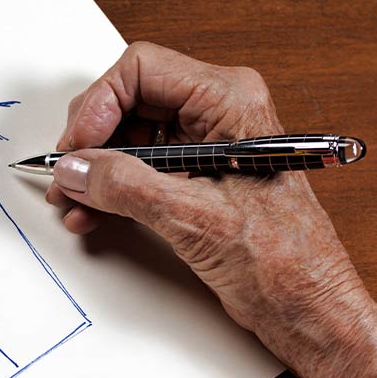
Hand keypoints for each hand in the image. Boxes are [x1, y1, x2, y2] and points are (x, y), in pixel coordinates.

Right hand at [49, 42, 376, 377]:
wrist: (307, 306)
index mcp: (230, 101)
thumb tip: (77, 169)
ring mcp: (205, 144)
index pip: (142, 71)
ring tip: (74, 200)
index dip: (99, 105)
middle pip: (130, 101)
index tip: (77, 147)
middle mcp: (218, 113)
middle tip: (70, 174)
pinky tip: (94, 212)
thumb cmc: (281, 261)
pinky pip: (141, 167)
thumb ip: (125, 186)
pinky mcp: (196, 176)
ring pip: (130, 136)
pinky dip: (113, 188)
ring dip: (97, 168)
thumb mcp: (192, 217)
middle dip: (92, 140)